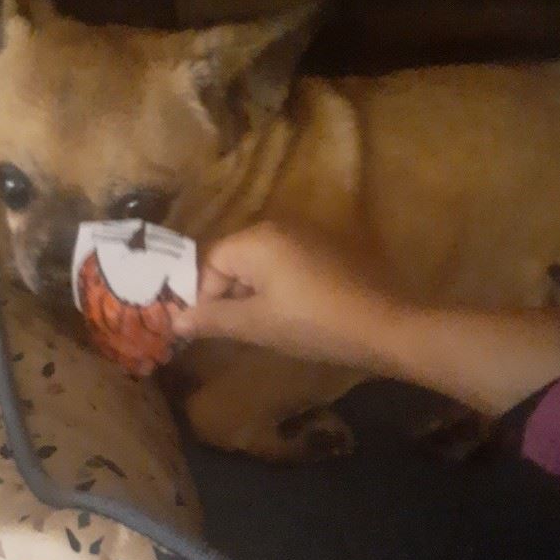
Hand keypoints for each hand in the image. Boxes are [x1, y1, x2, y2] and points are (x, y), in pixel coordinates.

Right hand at [172, 222, 391, 366]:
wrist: (384, 325)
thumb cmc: (313, 324)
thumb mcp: (257, 325)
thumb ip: (212, 319)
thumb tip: (175, 320)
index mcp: (256, 239)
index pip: (211, 262)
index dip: (205, 297)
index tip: (214, 329)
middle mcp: (278, 227)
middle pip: (235, 260)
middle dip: (230, 295)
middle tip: (240, 331)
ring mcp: (307, 236)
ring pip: (261, 264)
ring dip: (255, 294)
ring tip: (267, 327)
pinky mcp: (328, 250)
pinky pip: (287, 265)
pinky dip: (280, 288)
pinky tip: (294, 316)